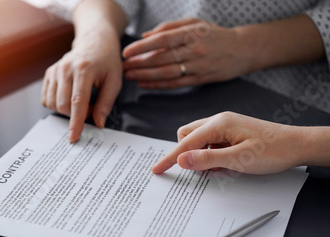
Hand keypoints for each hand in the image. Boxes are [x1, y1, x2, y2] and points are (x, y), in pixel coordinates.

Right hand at [41, 31, 122, 142]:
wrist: (95, 41)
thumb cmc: (107, 61)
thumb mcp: (115, 81)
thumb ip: (106, 104)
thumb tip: (98, 124)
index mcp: (84, 69)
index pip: (77, 101)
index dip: (76, 122)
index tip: (74, 137)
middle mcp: (66, 68)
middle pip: (62, 105)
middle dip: (75, 115)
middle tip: (91, 108)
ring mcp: (55, 70)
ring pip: (51, 103)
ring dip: (66, 110)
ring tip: (81, 102)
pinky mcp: (49, 73)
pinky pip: (46, 98)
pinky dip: (57, 104)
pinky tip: (70, 98)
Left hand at [122, 18, 250, 89]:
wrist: (242, 50)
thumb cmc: (214, 34)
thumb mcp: (195, 23)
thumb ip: (170, 28)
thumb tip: (145, 36)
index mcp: (193, 33)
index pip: (162, 40)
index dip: (142, 47)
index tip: (127, 52)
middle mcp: (195, 50)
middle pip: (162, 58)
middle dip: (139, 63)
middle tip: (123, 66)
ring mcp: (198, 66)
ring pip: (167, 73)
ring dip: (145, 76)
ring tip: (129, 75)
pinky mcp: (200, 79)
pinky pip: (175, 83)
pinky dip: (157, 85)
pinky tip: (144, 84)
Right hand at [152, 111, 303, 174]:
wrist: (297, 145)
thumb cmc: (273, 151)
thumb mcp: (238, 159)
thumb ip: (207, 159)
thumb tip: (181, 159)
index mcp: (219, 123)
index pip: (185, 141)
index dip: (170, 157)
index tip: (157, 168)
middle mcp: (220, 120)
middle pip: (187, 135)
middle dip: (187, 153)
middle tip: (198, 170)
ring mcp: (226, 125)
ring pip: (199, 139)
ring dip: (201, 155)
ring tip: (219, 168)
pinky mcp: (231, 132)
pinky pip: (211, 142)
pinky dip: (212, 154)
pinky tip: (225, 163)